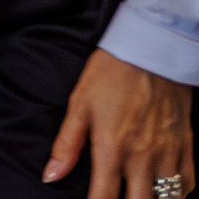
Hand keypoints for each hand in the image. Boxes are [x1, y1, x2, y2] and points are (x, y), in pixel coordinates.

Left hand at [46, 49, 192, 193]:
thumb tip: (51, 176)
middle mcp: (143, 158)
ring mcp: (168, 154)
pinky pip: (189, 183)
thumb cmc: (109, 76)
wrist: (150, 51)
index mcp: (112, 148)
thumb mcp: (79, 106)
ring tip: (139, 197)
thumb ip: (67, 145)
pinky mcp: (186, 146)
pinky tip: (167, 194)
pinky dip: (179, 194)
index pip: (104, 197)